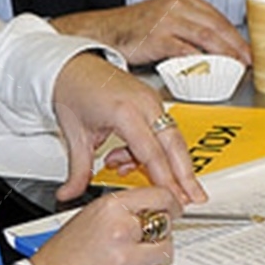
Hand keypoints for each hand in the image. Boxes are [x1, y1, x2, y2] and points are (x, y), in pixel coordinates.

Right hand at [30, 186, 177, 264]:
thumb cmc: (60, 257)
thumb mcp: (87, 217)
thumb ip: (120, 210)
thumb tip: (148, 208)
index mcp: (110, 208)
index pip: (159, 196)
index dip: (172, 203)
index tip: (175, 208)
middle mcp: (121, 230)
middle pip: (165, 224)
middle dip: (159, 232)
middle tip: (145, 239)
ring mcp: (128, 258)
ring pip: (165, 252)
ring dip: (155, 256)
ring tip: (135, 258)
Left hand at [51, 52, 206, 205]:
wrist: (73, 65)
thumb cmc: (74, 91)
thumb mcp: (74, 136)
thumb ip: (77, 171)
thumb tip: (69, 194)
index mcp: (124, 112)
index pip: (152, 154)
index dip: (165, 180)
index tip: (173, 199)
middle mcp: (144, 104)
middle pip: (174, 146)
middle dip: (186, 176)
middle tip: (195, 199)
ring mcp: (152, 101)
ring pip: (174, 139)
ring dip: (172, 164)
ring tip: (146, 178)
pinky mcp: (154, 101)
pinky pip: (166, 130)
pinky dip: (160, 150)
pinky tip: (135, 161)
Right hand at [53, 0, 251, 67]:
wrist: (102, 33)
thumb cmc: (132, 30)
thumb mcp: (165, 21)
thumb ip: (189, 29)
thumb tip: (214, 47)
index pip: (218, 17)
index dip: (236, 35)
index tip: (248, 50)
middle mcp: (177, 5)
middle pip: (217, 25)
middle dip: (237, 44)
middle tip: (249, 61)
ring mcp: (168, 19)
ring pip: (206, 36)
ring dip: (225, 52)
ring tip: (236, 66)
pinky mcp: (158, 36)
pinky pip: (186, 49)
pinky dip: (201, 60)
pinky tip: (210, 69)